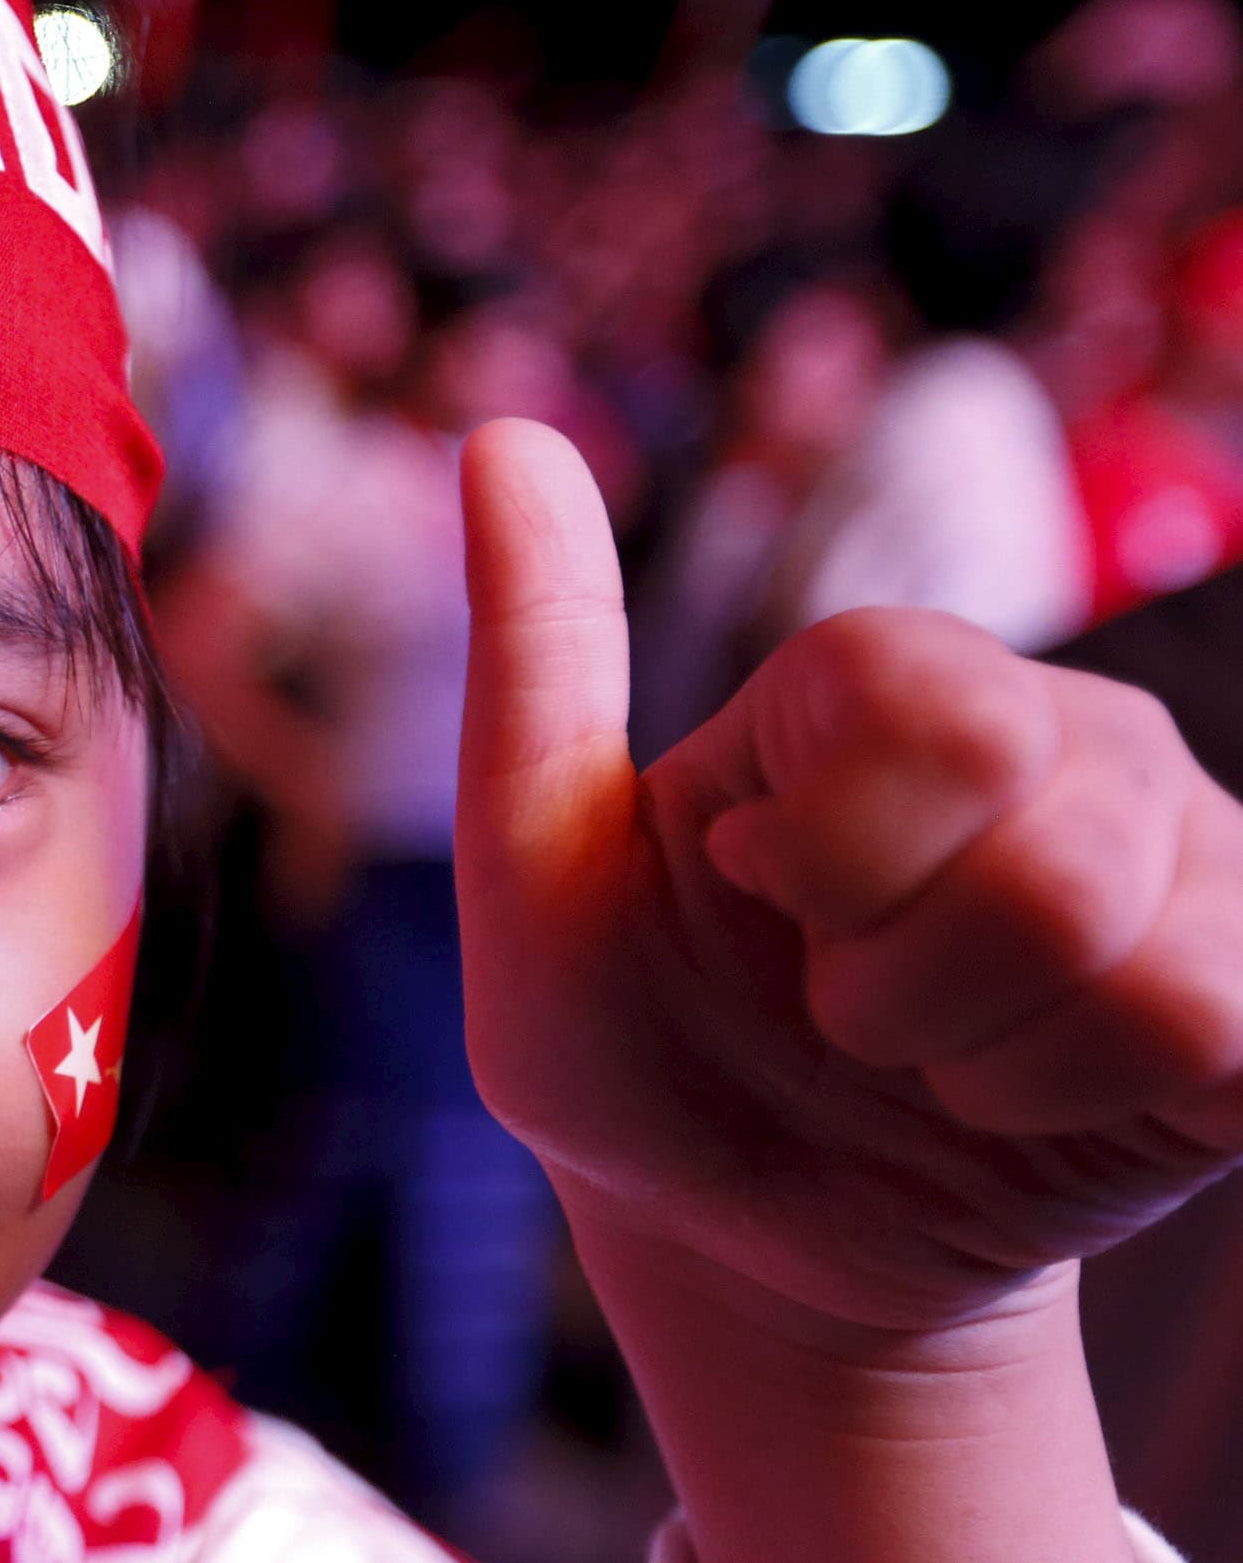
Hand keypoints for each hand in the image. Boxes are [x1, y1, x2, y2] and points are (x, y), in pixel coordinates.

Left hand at [454, 419, 1242, 1338]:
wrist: (739, 1241)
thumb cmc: (628, 1045)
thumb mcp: (535, 872)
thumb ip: (535, 653)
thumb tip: (502, 432)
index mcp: (888, 680)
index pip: (936, 710)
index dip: (832, 851)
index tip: (754, 891)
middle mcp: (1062, 734)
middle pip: (1050, 849)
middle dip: (897, 980)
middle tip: (837, 1004)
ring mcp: (1183, 858)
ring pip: (1141, 957)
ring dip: (977, 1063)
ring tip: (920, 1057)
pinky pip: (1225, 1034)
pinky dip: (1084, 1105)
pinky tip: (1024, 1098)